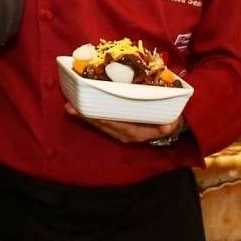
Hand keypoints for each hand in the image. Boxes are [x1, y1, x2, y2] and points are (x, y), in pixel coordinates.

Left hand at [66, 104, 185, 145]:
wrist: (170, 128)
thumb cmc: (167, 121)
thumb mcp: (170, 123)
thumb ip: (168, 125)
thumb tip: (168, 126)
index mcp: (133, 132)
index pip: (113, 125)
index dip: (99, 119)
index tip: (85, 111)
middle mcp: (123, 133)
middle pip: (101, 125)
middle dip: (86, 116)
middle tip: (70, 106)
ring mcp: (118, 131)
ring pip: (99, 124)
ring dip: (85, 115)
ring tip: (70, 106)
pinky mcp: (116, 126)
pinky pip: (102, 121)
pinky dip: (91, 115)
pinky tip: (80, 107)